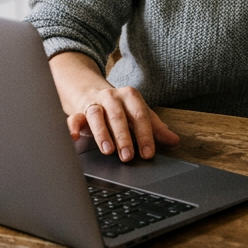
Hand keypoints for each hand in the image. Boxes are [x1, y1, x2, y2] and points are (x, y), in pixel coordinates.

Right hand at [50, 51, 179, 161]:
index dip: (144, 134)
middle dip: (123, 137)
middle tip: (128, 156)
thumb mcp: (139, 114)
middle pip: (118, 116)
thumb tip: (174, 141)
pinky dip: (73, 127)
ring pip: (96, 115)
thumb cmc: (120, 108)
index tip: (148, 153)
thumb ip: (156, 128)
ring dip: (102, 134)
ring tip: (108, 151)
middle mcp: (112, 97)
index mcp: (130, 96)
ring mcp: (94, 103)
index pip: (139, 115)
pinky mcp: (78, 111)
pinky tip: (75, 138)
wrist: (92, 91)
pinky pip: (74, 118)